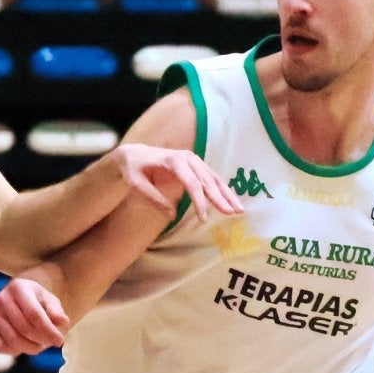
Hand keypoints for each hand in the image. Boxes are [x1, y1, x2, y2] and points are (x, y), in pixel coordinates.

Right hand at [0, 278, 69, 353]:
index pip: (34, 314)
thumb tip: (61, 322)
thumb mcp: (51, 302)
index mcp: (19, 287)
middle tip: (50, 343)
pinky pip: (0, 346)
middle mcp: (1, 297)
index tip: (59, 341)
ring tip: (39, 344)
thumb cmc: (38, 301)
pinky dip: (14, 351)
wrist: (19, 298)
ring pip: (12, 340)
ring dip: (30, 347)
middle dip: (41, 340)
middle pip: (24, 328)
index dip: (48, 330)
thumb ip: (57, 312)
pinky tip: (24, 345)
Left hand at [117, 144, 242, 222]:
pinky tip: (232, 200)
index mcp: (173, 161)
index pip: (192, 183)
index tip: (204, 218)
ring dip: (227, 194)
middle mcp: (187, 158)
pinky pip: (212, 177)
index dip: (199, 201)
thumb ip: (153, 198)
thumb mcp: (136, 184)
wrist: (135, 154)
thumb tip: (171, 214)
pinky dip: (223, 189)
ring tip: (239, 209)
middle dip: (220, 198)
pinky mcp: (196, 165)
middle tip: (231, 213)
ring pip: (214, 178)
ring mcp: (194, 160)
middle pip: (207, 180)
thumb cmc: (134, 170)